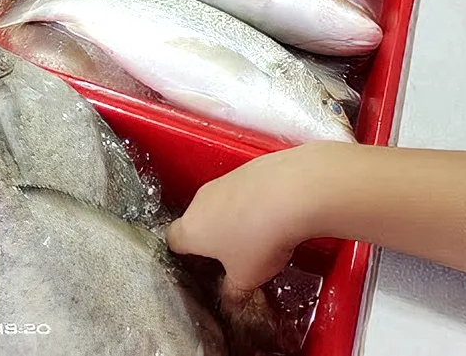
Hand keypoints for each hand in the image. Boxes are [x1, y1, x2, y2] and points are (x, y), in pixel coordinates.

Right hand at [167, 143, 346, 291]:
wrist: (292, 191)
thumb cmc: (259, 239)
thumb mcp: (246, 279)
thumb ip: (232, 292)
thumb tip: (231, 298)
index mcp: (191, 229)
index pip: (173, 242)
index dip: (184, 255)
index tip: (201, 267)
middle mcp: (201, 200)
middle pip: (198, 220)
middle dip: (214, 238)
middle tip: (235, 257)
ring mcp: (224, 180)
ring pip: (221, 203)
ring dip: (234, 218)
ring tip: (260, 235)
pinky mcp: (247, 167)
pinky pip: (243, 189)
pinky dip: (253, 200)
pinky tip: (275, 213)